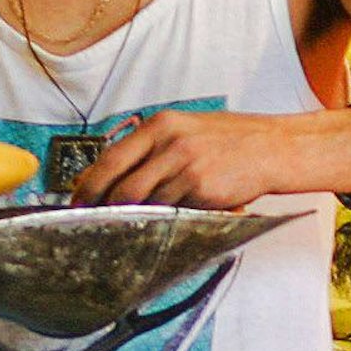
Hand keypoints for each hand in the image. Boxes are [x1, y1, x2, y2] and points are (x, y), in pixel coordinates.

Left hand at [70, 109, 343, 209]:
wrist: (273, 147)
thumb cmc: (230, 140)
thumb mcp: (186, 128)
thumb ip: (153, 147)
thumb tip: (116, 175)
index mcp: (160, 125)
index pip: (111, 159)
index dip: (89, 185)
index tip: (77, 201)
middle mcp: (170, 144)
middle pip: (122, 186)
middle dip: (105, 209)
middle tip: (96, 222)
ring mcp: (186, 168)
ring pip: (146, 203)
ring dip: (136, 217)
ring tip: (132, 225)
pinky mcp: (203, 190)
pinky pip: (173, 212)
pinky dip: (165, 219)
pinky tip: (167, 221)